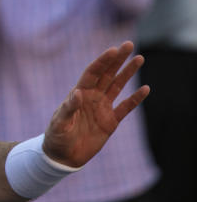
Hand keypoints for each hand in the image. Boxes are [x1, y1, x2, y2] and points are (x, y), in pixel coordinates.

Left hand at [43, 41, 148, 167]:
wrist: (63, 156)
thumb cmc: (56, 137)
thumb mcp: (59, 123)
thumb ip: (68, 108)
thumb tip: (77, 93)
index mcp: (79, 94)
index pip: (93, 73)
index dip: (102, 61)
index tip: (113, 50)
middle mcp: (92, 97)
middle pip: (107, 74)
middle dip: (117, 59)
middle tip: (129, 44)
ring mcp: (102, 108)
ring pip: (117, 86)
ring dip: (128, 73)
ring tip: (139, 58)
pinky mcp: (110, 122)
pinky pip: (126, 107)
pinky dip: (135, 99)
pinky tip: (145, 88)